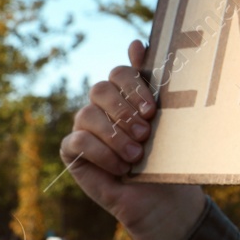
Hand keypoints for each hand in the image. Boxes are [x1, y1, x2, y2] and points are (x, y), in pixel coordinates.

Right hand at [60, 40, 204, 239]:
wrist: (163, 197)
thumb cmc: (167, 156)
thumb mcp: (167, 118)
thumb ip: (151, 82)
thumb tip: (137, 41)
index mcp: (126, 93)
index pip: (120, 72)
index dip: (134, 86)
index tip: (154, 109)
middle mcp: (102, 106)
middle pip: (100, 88)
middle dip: (124, 110)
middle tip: (147, 131)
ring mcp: (84, 128)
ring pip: (87, 115)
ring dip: (115, 135)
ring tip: (137, 155)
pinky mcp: (72, 152)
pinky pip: (78, 142)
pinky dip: (102, 154)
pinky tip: (121, 167)